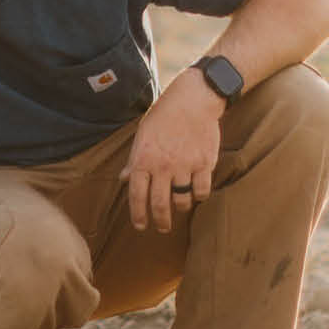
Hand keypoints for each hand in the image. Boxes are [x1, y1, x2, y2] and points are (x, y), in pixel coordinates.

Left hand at [121, 78, 223, 232]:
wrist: (193, 100)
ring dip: (181, 208)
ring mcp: (184, 165)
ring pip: (182, 201)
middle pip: (159, 204)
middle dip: (160, 221)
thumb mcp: (142, 136)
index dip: (138, 215)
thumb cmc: (164, 117)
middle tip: (162, 228)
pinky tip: (197, 192)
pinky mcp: (204, 163)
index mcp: (143, 159)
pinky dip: (199, 196)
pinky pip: (202, 191)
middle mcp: (162, 165)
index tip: (140, 226)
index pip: (137, 195)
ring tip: (180, 205)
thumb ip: (134, 160)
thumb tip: (123, 179)